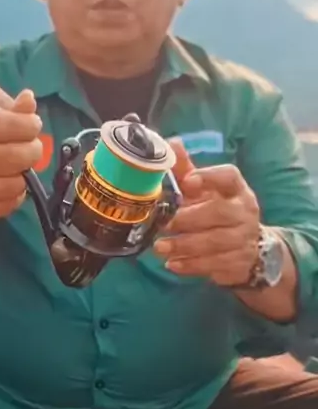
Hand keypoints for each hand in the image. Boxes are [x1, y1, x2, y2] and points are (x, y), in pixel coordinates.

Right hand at [0, 84, 42, 219]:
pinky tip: (8, 178)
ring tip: (18, 162)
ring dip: (25, 172)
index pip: (6, 124)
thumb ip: (6, 101)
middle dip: (33, 149)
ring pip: (15, 183)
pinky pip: (9, 204)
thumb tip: (28, 101)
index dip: (29, 125)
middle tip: (30, 145)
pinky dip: (17, 192)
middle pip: (14, 156)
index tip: (32, 124)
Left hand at [154, 140, 260, 285]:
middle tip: (163, 224)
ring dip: (184, 245)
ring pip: (214, 242)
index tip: (188, 182)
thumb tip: (170, 143)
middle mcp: (244, 212)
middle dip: (188, 219)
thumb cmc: (219, 213)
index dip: (209, 177)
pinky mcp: (238, 263)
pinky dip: (191, 265)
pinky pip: (214, 265)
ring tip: (159, 247)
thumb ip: (187, 171)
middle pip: (218, 212)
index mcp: (236, 190)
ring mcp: (244, 239)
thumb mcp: (206, 192)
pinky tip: (172, 264)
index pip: (229, 177)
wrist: (250, 249)